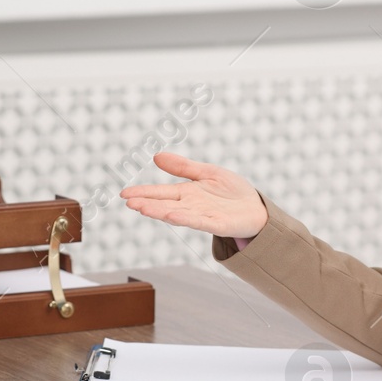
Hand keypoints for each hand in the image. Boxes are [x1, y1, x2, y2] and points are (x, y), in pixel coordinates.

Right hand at [118, 152, 267, 238]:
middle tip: (128, 202)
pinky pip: (198, 221)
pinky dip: (184, 218)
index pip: (160, 192)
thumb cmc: (233, 191)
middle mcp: (190, 205)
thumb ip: (183, 167)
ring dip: (159, 212)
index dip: (143, 192)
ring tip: (142, 208)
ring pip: (176, 213)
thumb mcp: (206, 172)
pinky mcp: (217, 224)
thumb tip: (157, 156)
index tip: (125, 194)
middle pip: (164, 204)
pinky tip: (171, 215)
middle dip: (146, 203)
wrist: (256, 208)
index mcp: (187, 193)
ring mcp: (202, 215)